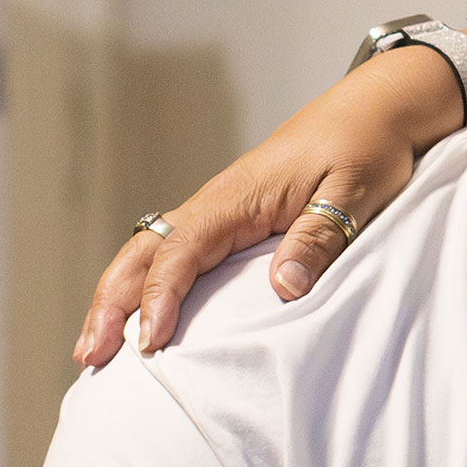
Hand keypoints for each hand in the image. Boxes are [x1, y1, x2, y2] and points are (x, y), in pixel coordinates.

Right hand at [75, 43, 461, 365]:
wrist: (376, 109)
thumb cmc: (368, 146)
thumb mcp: (354, 192)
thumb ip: (319, 237)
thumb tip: (283, 286)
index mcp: (237, 196)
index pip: (181, 251)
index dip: (159, 299)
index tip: (148, 344)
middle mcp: (217, 203)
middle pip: (144, 252)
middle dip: (111, 304)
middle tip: (89, 357)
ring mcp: (219, 210)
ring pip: (150, 253)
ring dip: (118, 297)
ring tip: (94, 348)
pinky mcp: (231, 219)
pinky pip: (175, 254)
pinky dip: (146, 285)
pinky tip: (138, 316)